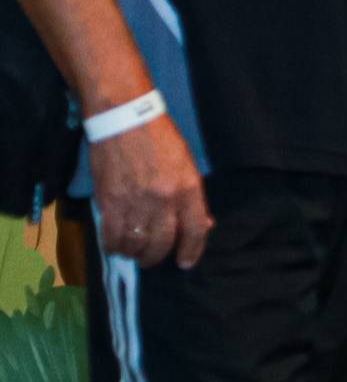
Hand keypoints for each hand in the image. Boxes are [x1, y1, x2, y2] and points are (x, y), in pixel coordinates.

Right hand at [85, 114, 210, 268]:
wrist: (123, 119)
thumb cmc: (159, 139)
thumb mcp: (187, 165)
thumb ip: (193, 197)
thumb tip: (203, 223)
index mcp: (187, 188)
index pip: (195, 230)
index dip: (192, 251)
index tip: (186, 262)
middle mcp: (162, 200)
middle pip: (163, 242)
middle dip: (158, 257)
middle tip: (154, 258)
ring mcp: (134, 202)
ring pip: (136, 243)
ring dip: (136, 253)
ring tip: (135, 252)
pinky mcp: (108, 201)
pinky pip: (111, 235)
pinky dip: (114, 246)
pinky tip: (116, 246)